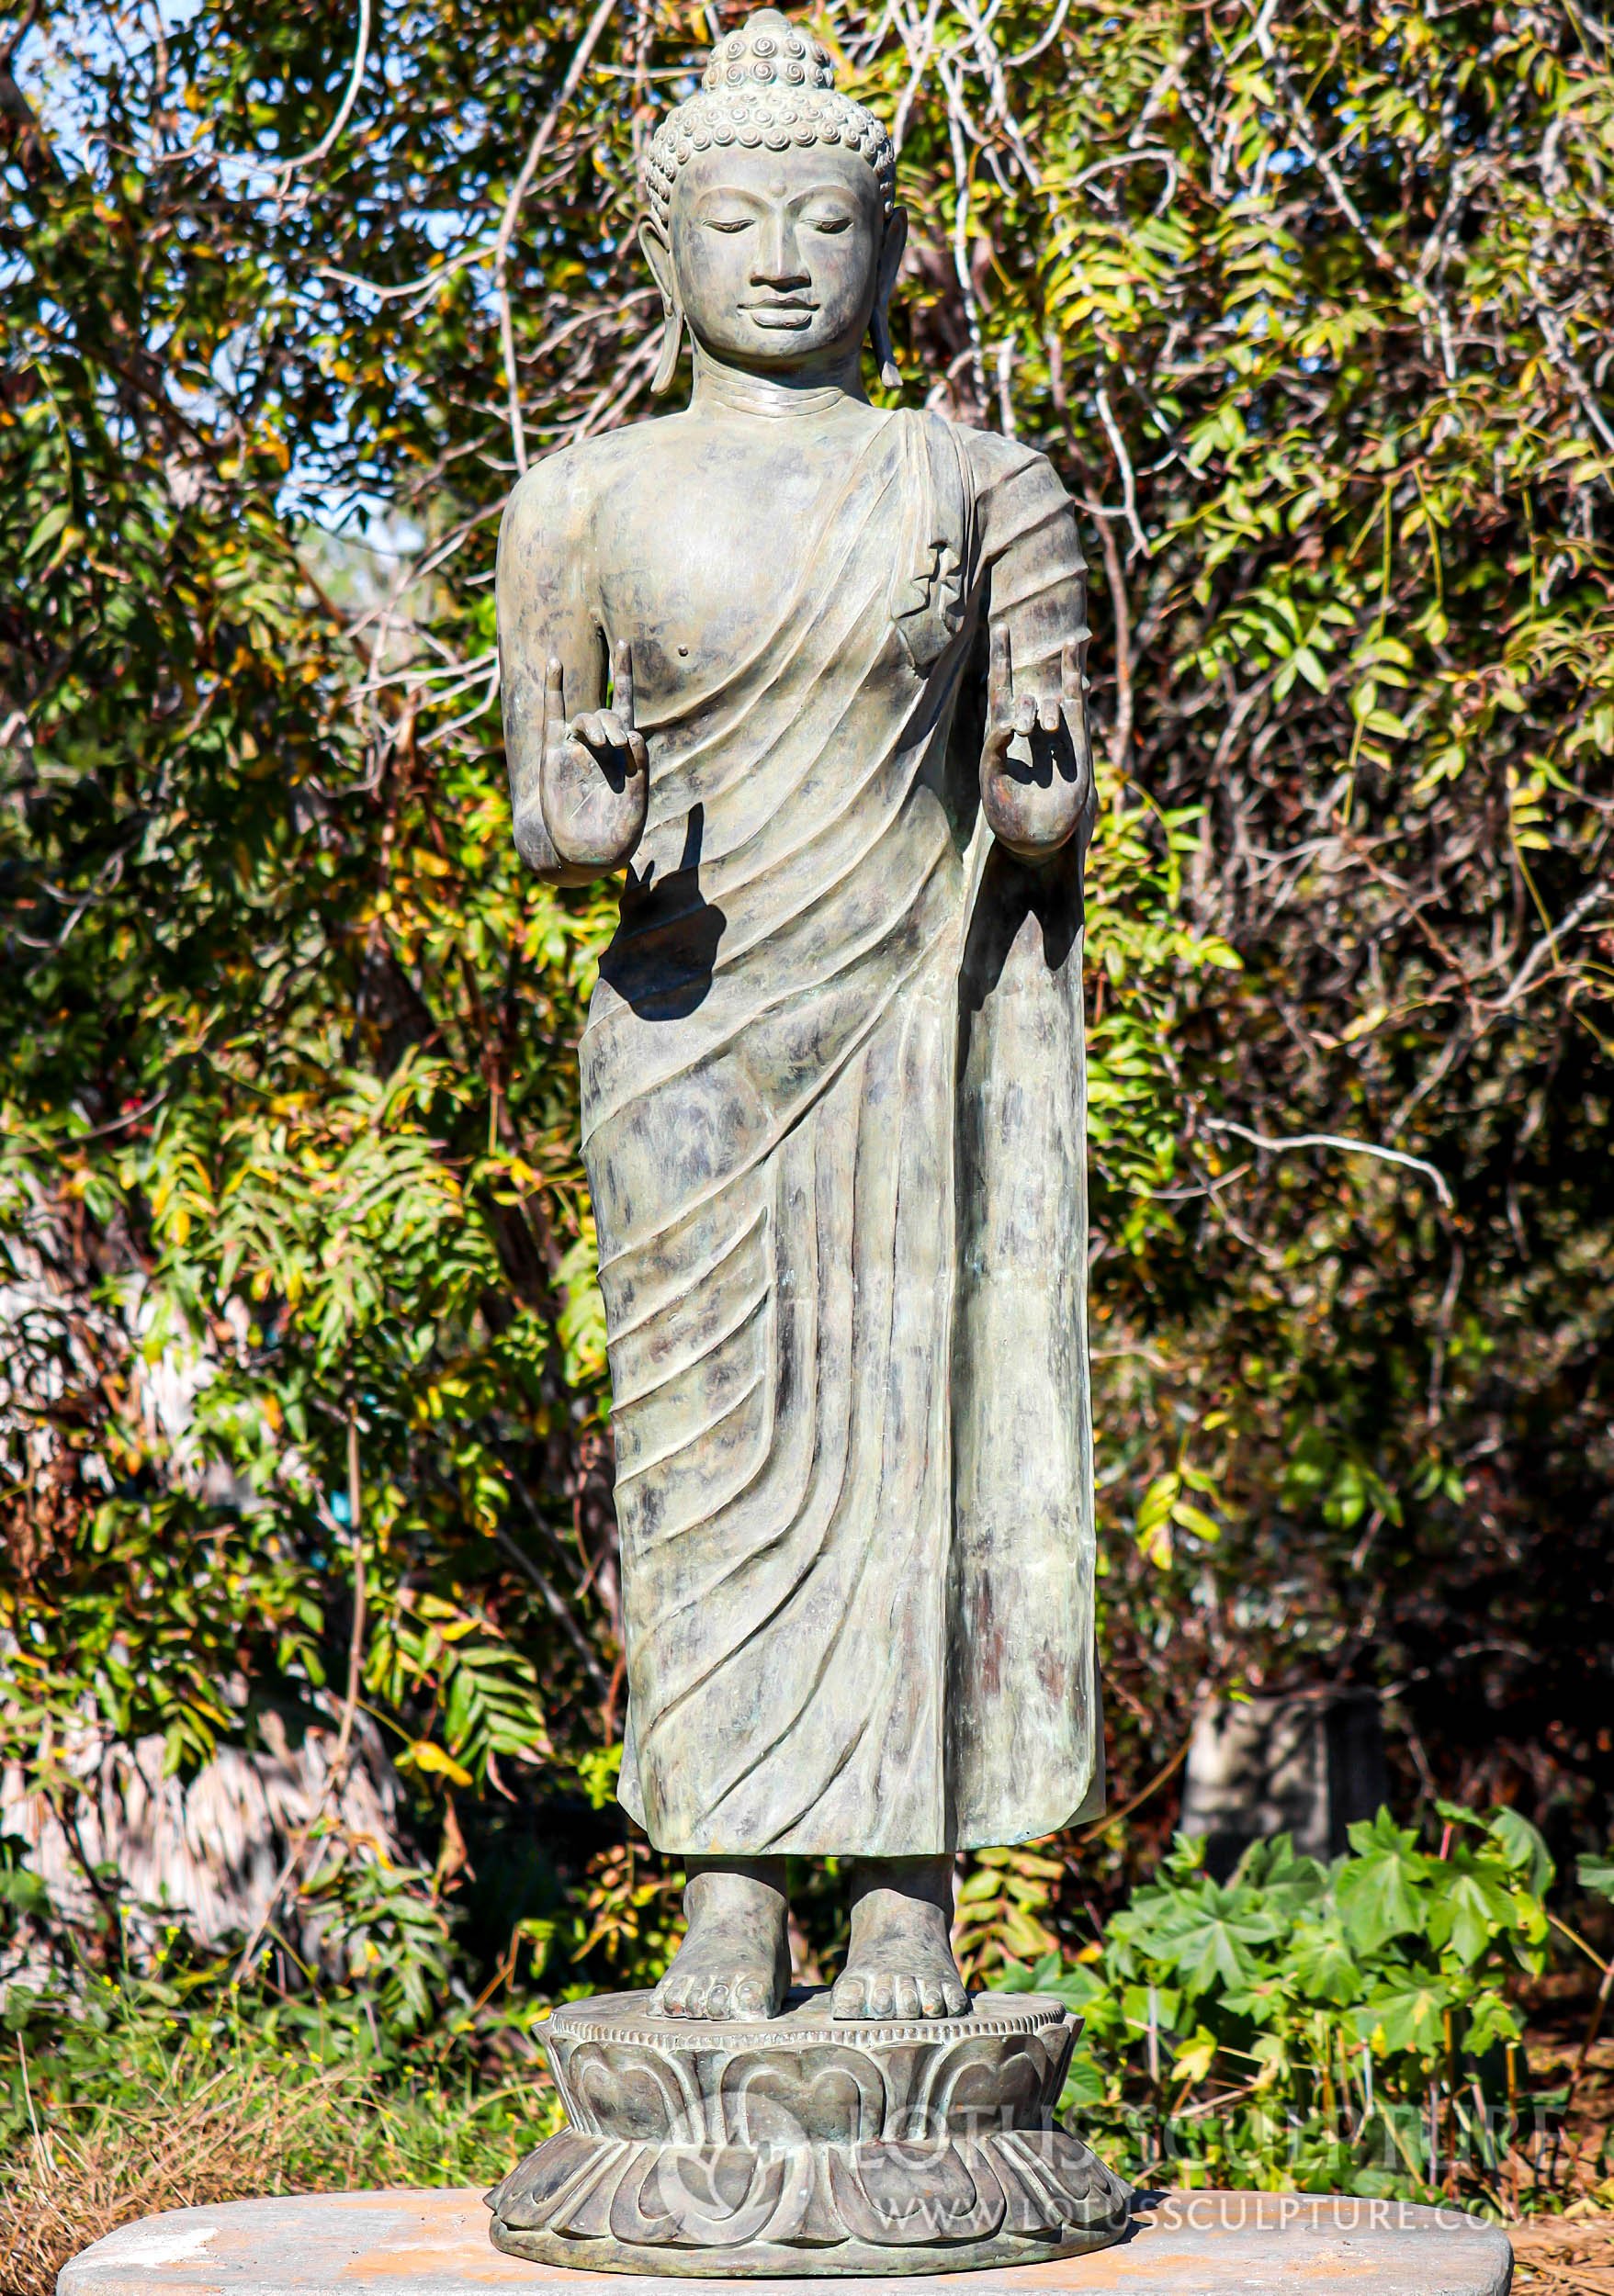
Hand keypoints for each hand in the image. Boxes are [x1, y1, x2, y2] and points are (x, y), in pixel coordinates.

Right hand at [538, 639, 648, 870]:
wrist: (586, 854)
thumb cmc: (618, 833)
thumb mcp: (639, 799)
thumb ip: (641, 767)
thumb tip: (632, 734)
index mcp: (623, 753)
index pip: (624, 705)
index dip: (623, 675)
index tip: (623, 642)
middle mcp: (599, 746)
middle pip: (606, 714)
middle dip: (613, 722)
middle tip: (616, 745)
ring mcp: (576, 750)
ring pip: (586, 718)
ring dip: (597, 724)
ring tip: (604, 744)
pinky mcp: (555, 757)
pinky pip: (553, 718)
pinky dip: (554, 690)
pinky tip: (555, 664)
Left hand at [980, 624, 1091, 859]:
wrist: (1036, 840)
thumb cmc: (1007, 814)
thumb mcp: (991, 780)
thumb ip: (993, 749)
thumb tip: (1005, 722)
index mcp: (1001, 737)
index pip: (1000, 688)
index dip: (1002, 659)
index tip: (1002, 625)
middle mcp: (1028, 732)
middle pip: (1024, 699)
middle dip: (1022, 709)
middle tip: (1022, 732)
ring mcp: (1054, 736)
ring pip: (1049, 702)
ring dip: (1042, 711)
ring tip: (1039, 731)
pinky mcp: (1077, 744)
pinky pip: (1075, 704)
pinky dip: (1073, 676)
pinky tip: (1072, 647)